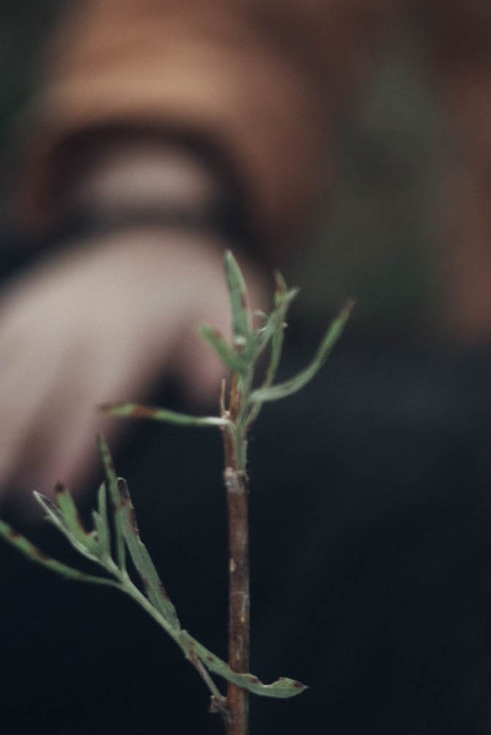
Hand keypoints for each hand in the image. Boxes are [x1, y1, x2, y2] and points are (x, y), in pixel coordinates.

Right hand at [0, 230, 238, 495]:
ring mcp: (34, 317)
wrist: (149, 232)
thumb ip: (220, 346)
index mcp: (121, 331)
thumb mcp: (225, 304)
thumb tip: (210, 387)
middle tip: (6, 502)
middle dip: (11, 444)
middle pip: (28, 392)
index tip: (63, 485)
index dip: (74, 441)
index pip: (91, 394)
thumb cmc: (194, 286)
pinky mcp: (15, 314)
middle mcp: (67, 324)